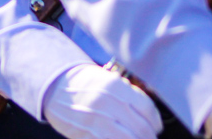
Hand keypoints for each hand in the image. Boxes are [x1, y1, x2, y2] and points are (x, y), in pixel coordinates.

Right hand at [41, 63, 161, 138]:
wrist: (55, 87)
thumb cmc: (84, 82)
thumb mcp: (107, 78)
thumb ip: (128, 93)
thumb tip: (150, 115)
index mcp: (114, 86)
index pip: (147, 109)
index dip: (156, 122)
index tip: (156, 127)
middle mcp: (107, 103)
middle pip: (142, 129)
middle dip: (149, 137)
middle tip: (149, 137)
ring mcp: (96, 121)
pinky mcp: (87, 135)